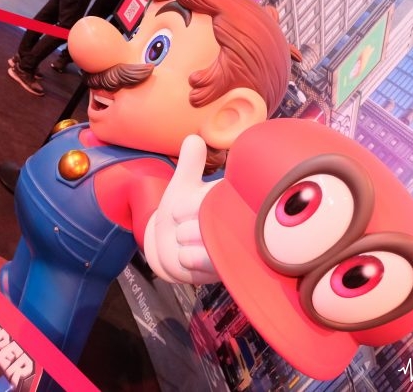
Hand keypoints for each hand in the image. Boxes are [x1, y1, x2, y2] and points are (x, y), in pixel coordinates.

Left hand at [144, 135, 220, 283]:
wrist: (172, 243)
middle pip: (202, 230)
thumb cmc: (181, 210)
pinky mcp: (223, 273)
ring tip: (185, 241)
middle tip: (184, 227)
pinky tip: (186, 255)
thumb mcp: (183, 185)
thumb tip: (193, 138)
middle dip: (185, 229)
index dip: (186, 208)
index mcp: (233, 204)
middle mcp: (240, 229)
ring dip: (183, 246)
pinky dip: (182, 262)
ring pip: (198, 252)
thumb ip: (190, 164)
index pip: (209, 204)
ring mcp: (232, 253)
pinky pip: (193, 267)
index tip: (180, 209)